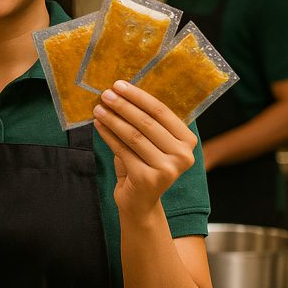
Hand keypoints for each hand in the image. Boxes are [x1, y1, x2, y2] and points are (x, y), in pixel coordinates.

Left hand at [92, 81, 197, 219]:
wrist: (140, 202)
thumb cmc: (144, 165)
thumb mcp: (151, 142)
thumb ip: (146, 120)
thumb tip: (121, 91)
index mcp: (188, 141)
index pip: (162, 112)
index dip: (138, 96)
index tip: (119, 85)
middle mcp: (183, 155)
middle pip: (147, 122)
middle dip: (123, 106)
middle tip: (105, 94)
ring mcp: (167, 169)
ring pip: (134, 136)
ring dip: (113, 119)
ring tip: (98, 108)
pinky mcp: (148, 179)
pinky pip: (123, 150)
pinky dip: (108, 136)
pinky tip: (98, 125)